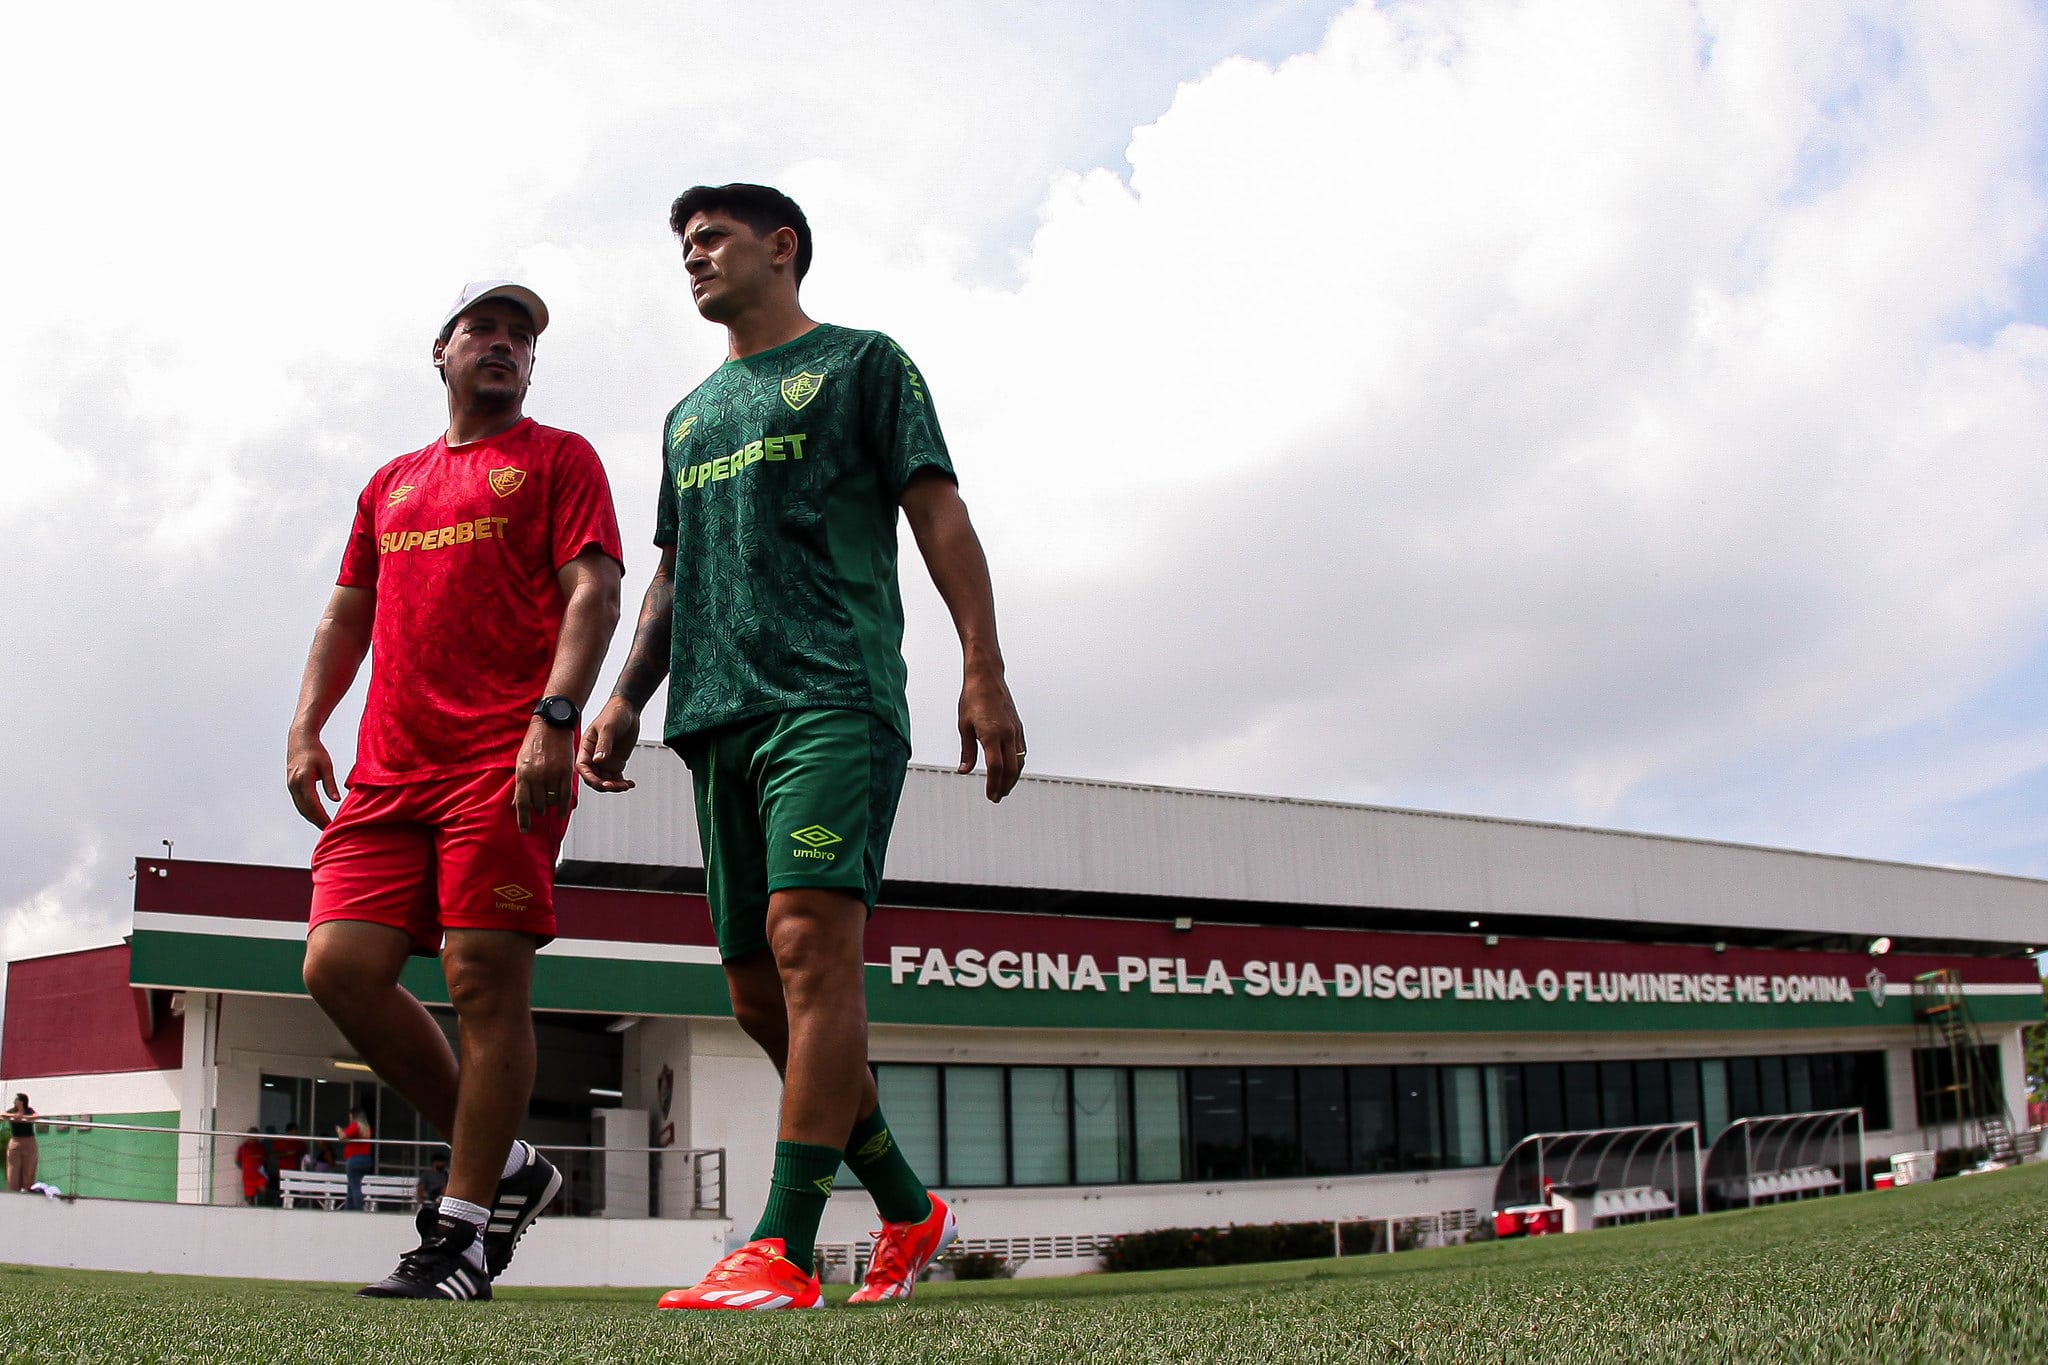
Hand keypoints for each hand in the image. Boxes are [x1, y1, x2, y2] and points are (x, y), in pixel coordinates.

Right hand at [286, 729, 340, 828]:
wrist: (300, 740)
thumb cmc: (316, 751)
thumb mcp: (326, 766)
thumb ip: (330, 784)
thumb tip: (336, 800)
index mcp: (303, 780)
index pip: (313, 804)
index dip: (321, 817)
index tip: (330, 825)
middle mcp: (294, 785)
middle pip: (305, 809)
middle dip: (317, 821)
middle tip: (329, 830)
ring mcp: (291, 785)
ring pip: (301, 807)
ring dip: (311, 817)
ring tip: (324, 824)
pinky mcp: (292, 785)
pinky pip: (299, 802)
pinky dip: (307, 810)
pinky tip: (316, 815)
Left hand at [514, 718, 575, 832]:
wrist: (551, 725)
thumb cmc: (534, 742)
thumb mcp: (521, 763)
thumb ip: (519, 784)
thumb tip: (516, 803)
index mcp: (523, 774)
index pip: (522, 803)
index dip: (523, 819)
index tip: (525, 830)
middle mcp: (538, 776)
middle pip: (538, 804)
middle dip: (538, 810)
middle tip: (538, 809)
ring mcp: (553, 775)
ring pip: (552, 801)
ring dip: (549, 806)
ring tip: (548, 803)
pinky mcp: (566, 772)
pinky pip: (565, 795)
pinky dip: (563, 806)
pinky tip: (562, 811)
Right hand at [577, 697, 642, 792]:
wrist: (628, 710)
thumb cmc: (614, 714)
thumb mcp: (608, 728)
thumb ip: (603, 744)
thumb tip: (598, 760)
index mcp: (586, 747)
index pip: (583, 767)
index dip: (590, 778)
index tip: (601, 783)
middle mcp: (594, 756)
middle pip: (594, 778)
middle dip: (604, 785)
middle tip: (616, 786)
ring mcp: (605, 760)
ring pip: (606, 780)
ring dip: (614, 786)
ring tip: (626, 785)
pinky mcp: (616, 762)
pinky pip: (617, 777)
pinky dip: (622, 783)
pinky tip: (630, 784)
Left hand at [957, 666, 1024, 802]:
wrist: (987, 677)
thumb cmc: (972, 699)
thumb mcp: (964, 726)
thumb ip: (967, 751)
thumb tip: (964, 771)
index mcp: (992, 734)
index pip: (995, 767)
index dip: (994, 784)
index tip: (990, 795)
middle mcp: (1007, 734)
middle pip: (1011, 768)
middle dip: (1005, 786)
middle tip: (997, 797)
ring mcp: (1015, 730)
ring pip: (1019, 761)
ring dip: (1013, 777)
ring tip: (1004, 788)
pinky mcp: (1018, 726)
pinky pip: (1021, 751)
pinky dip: (1017, 764)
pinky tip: (1011, 769)